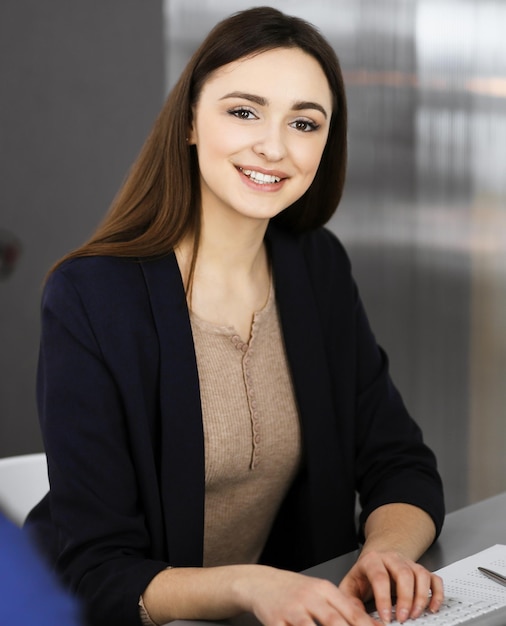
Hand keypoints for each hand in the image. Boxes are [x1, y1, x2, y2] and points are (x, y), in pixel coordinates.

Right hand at [239, 565, 377, 625]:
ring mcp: (292, 610)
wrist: (262, 582)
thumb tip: (367, 624)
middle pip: (334, 622)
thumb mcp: (318, 591)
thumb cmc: (294, 589)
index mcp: (323, 589)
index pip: (350, 610)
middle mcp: (309, 598)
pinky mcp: (275, 621)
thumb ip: (340, 607)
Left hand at [338, 550, 443, 623]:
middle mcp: (392, 559)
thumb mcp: (350, 587)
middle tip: (402, 618)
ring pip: (421, 574)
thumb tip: (360, 620)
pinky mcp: (420, 571)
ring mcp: (408, 563)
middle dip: (405, 598)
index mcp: (372, 560)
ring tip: (415, 615)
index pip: (379, 576)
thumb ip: (351, 602)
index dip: (383, 599)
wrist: (374, 561)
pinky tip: (432, 608)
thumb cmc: (363, 576)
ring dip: (421, 597)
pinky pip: (434, 579)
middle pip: (404, 573)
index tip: (385, 617)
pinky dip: (437, 594)